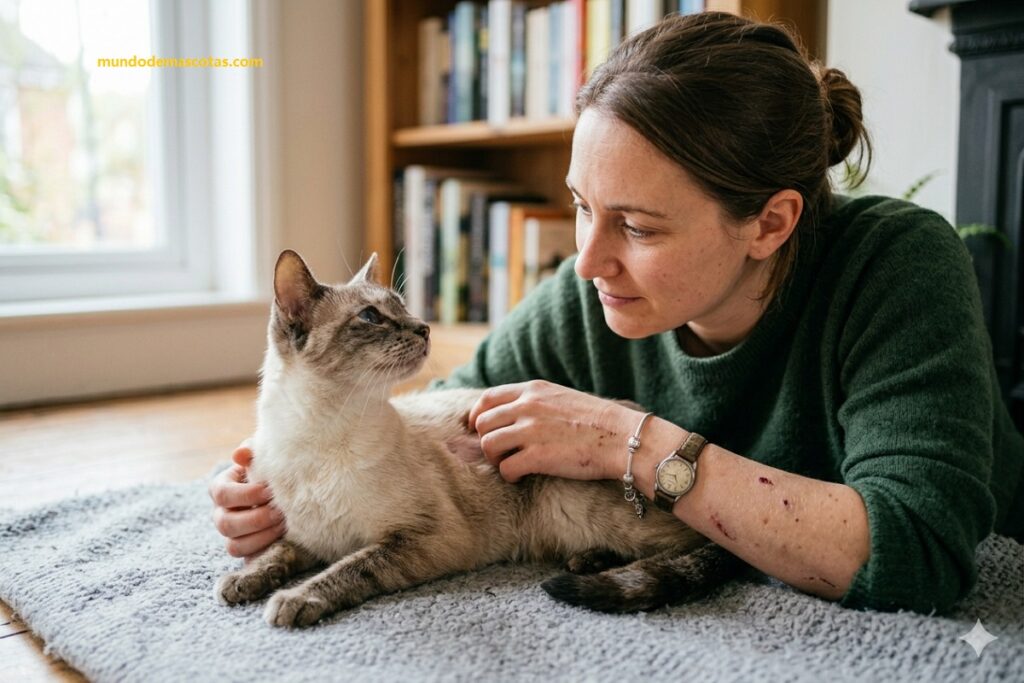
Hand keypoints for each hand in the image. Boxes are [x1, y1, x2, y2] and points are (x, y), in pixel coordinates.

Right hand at [208, 442, 285, 561]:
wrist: (286, 492)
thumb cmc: (271, 472)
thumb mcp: (262, 458)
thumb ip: (252, 453)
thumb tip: (239, 454)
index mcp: (221, 489)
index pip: (222, 494)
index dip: (246, 494)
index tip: (269, 490)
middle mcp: (221, 515)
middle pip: (225, 524)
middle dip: (256, 518)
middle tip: (280, 512)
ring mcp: (232, 536)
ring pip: (234, 546)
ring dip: (261, 537)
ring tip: (284, 525)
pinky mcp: (246, 552)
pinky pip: (248, 560)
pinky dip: (265, 551)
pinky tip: (283, 540)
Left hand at [468, 380, 641, 482]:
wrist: (622, 437)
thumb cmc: (596, 421)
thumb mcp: (561, 397)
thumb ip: (535, 402)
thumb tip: (511, 415)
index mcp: (533, 390)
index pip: (487, 399)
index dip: (477, 417)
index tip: (480, 430)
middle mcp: (528, 407)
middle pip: (483, 423)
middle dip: (485, 441)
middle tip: (499, 453)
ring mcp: (531, 431)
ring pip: (488, 445)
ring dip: (495, 459)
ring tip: (509, 465)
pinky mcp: (538, 457)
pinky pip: (506, 469)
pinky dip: (509, 476)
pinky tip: (520, 477)